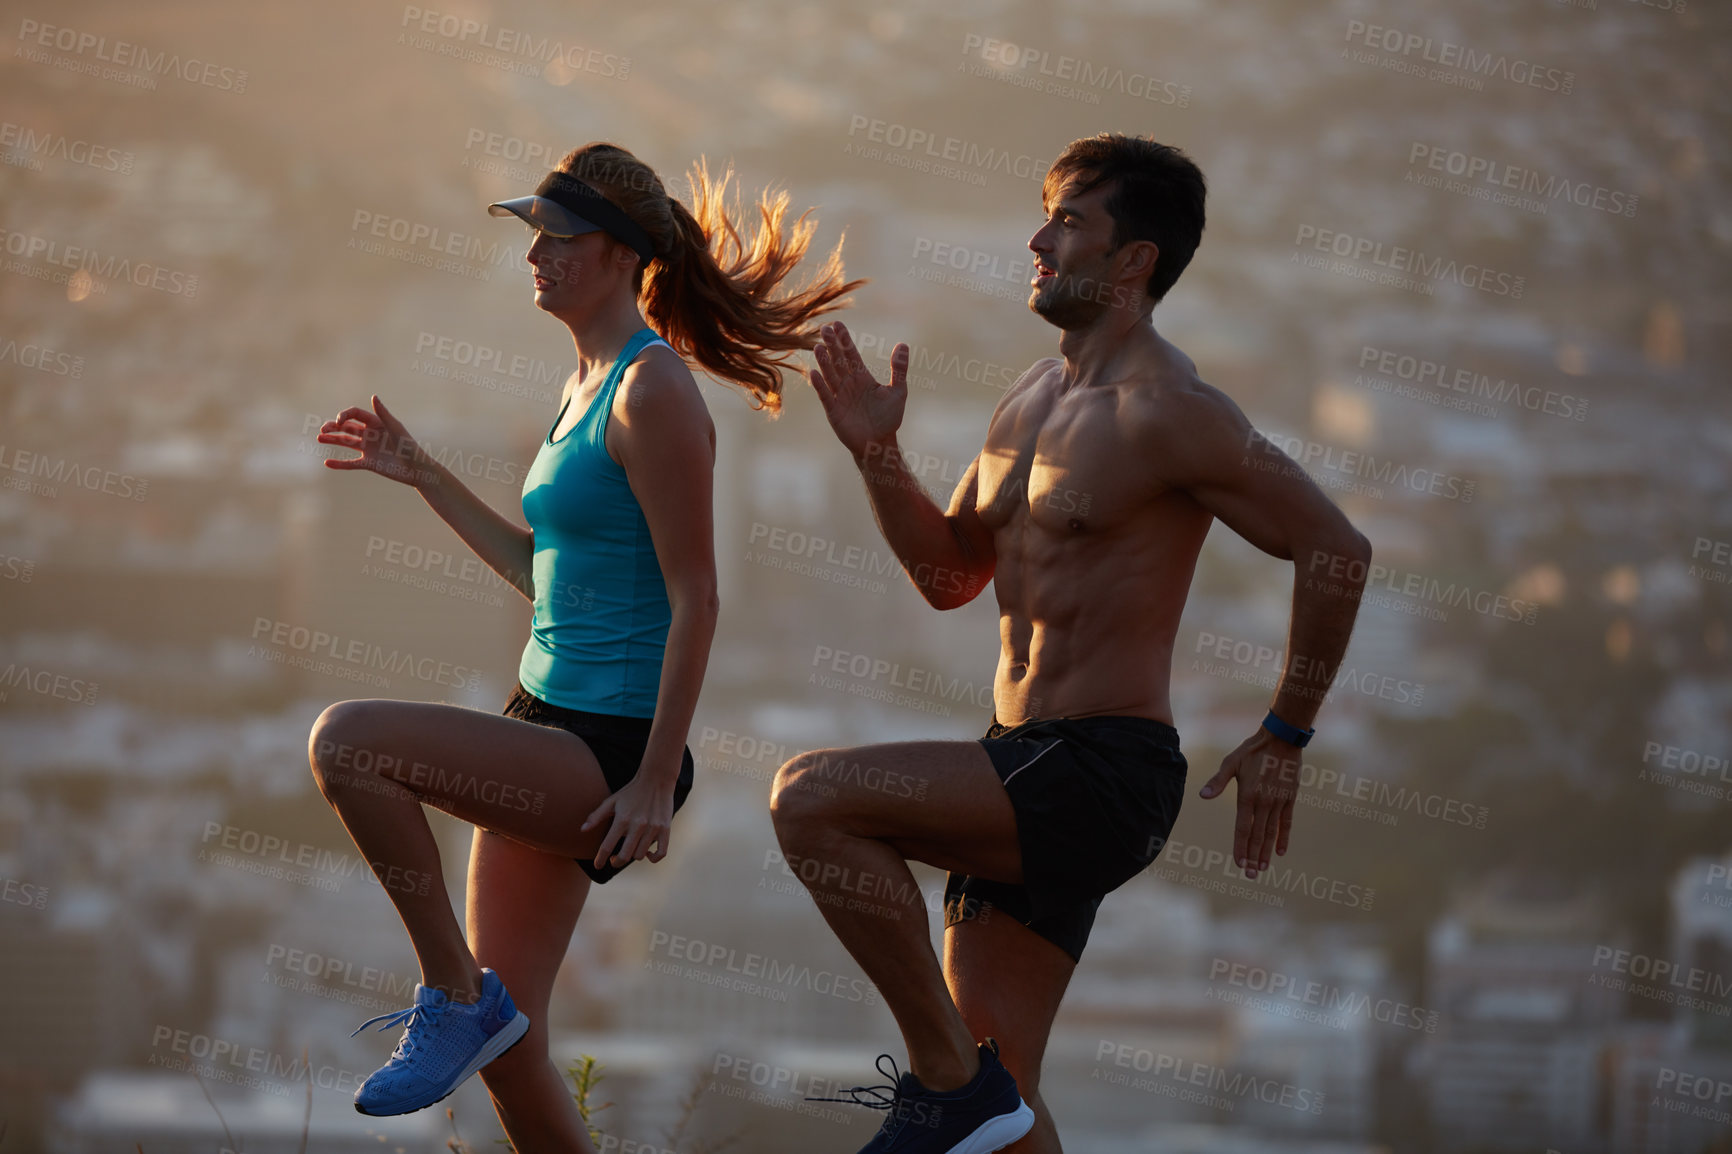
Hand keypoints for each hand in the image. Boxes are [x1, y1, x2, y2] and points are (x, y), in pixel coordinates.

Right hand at [315, 395, 436, 488]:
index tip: (339, 421)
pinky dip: (339, 464)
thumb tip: (373, 396)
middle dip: (333, 427)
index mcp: (376, 423)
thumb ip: (383, 414)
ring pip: (346, 442)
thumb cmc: (409, 446)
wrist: (417, 470)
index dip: (344, 416)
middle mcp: (371, 435)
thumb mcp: (395, 429)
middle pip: (347, 427)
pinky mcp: (369, 464)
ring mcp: (369, 449)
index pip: (355, 414)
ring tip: (319, 438)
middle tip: (322, 430)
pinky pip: (350, 464)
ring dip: (333, 440)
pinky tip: (327, 463)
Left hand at [580, 766, 676, 869]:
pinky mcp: (665, 829)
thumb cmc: (631, 791)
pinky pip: (660, 853)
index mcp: (622, 819)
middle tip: (613, 859)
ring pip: (640, 855)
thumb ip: (596, 816)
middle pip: (624, 856)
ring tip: (630, 849)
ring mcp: (653, 828)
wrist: (656, 779)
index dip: (600, 859)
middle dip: (616, 862)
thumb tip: (582, 830)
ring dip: (633, 855)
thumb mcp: (612, 801)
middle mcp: (638, 825)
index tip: (598, 865)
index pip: (607, 846)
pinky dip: (653, 858)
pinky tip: (647, 854)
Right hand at [806, 321, 908, 461]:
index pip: (850, 354)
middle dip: (832, 346)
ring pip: (830, 375)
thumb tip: (903, 344)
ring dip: (824, 362)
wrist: (879, 443)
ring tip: (818, 347)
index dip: (844, 340)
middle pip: (838, 361)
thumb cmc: (889, 418)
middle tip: (824, 329)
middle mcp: (848, 384)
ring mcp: (839, 396)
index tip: (836, 324)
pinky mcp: (834, 411)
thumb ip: (898, 369)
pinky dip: (819, 385)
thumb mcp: (898, 391)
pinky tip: (814, 373)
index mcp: (862, 377)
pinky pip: (825, 395)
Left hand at [1198, 728, 1300, 877]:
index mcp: (1247, 796)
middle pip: (1257, 835)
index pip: (1242, 829)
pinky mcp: (1290, 798)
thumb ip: (1218, 782)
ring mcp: (1279, 801)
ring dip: (1266, 851)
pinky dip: (1283, 837)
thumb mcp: (1231, 763)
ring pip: (1272, 832)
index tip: (1239, 863)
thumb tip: (1202, 796)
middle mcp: (1264, 802)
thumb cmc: (1252, 750)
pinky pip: (1287, 822)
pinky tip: (1280, 851)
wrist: (1281, 739)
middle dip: (1253, 857)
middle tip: (1250, 875)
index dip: (1240, 848)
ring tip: (1263, 868)